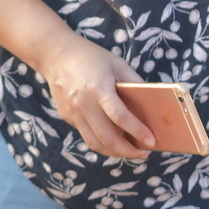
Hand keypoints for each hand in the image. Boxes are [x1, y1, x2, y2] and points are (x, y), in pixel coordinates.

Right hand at [37, 34, 151, 159]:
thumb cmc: (91, 57)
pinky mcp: (67, 117)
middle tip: (143, 154)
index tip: (152, 142)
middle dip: (128, 151)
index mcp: (98, 89)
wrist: (56, 55)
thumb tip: (152, 105)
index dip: (138, 132)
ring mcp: (72, 113)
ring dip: (114, 152)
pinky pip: (86, 134)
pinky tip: (114, 139)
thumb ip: (134, 83)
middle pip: (107, 137)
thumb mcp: (118, 65)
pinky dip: (102, 141)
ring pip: (95, 143)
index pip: (120, 117)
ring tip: (129, 152)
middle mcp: (83, 104)